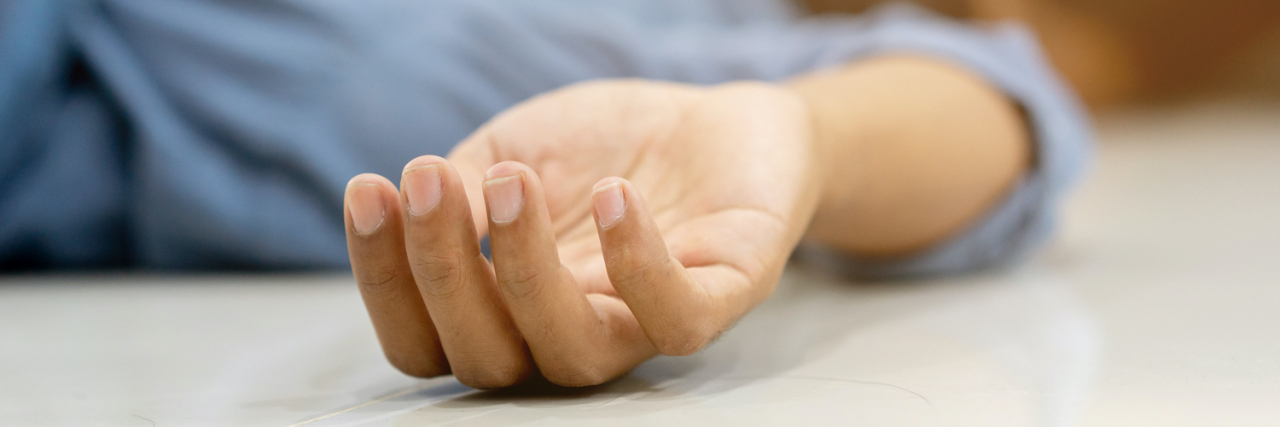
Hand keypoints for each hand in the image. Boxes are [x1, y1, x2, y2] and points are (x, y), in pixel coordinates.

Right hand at [343, 80, 820, 387]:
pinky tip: (613, 197)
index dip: (385, 282)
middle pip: (486, 362)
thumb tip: (408, 209)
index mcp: (509, 307)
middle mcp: (570, 330)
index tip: (369, 189)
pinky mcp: (723, 293)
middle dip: (441, 272)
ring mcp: (644, 322)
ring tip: (510, 181)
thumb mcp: (515, 148)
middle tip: (428, 178)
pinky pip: (678, 318)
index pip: (428, 340)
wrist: (721, 122)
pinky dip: (639, 266)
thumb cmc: (608, 147)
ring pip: (570, 353)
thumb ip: (462, 187)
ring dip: (525, 272)